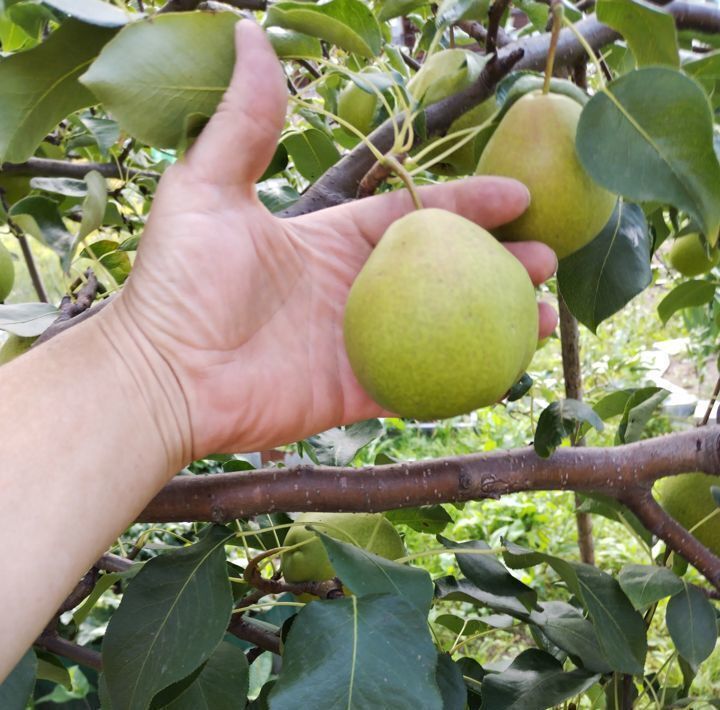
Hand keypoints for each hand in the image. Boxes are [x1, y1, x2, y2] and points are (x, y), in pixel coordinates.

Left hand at [115, 21, 556, 457]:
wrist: (163, 377)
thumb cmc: (181, 284)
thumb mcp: (209, 190)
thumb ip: (244, 122)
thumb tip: (251, 33)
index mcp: (330, 241)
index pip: (413, 216)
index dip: (466, 204)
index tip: (517, 194)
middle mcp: (352, 290)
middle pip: (442, 273)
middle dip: (497, 262)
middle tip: (548, 257)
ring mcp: (359, 344)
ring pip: (443, 330)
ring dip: (496, 322)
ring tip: (546, 314)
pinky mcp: (358, 392)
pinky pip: (422, 385)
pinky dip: (465, 379)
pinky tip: (509, 369)